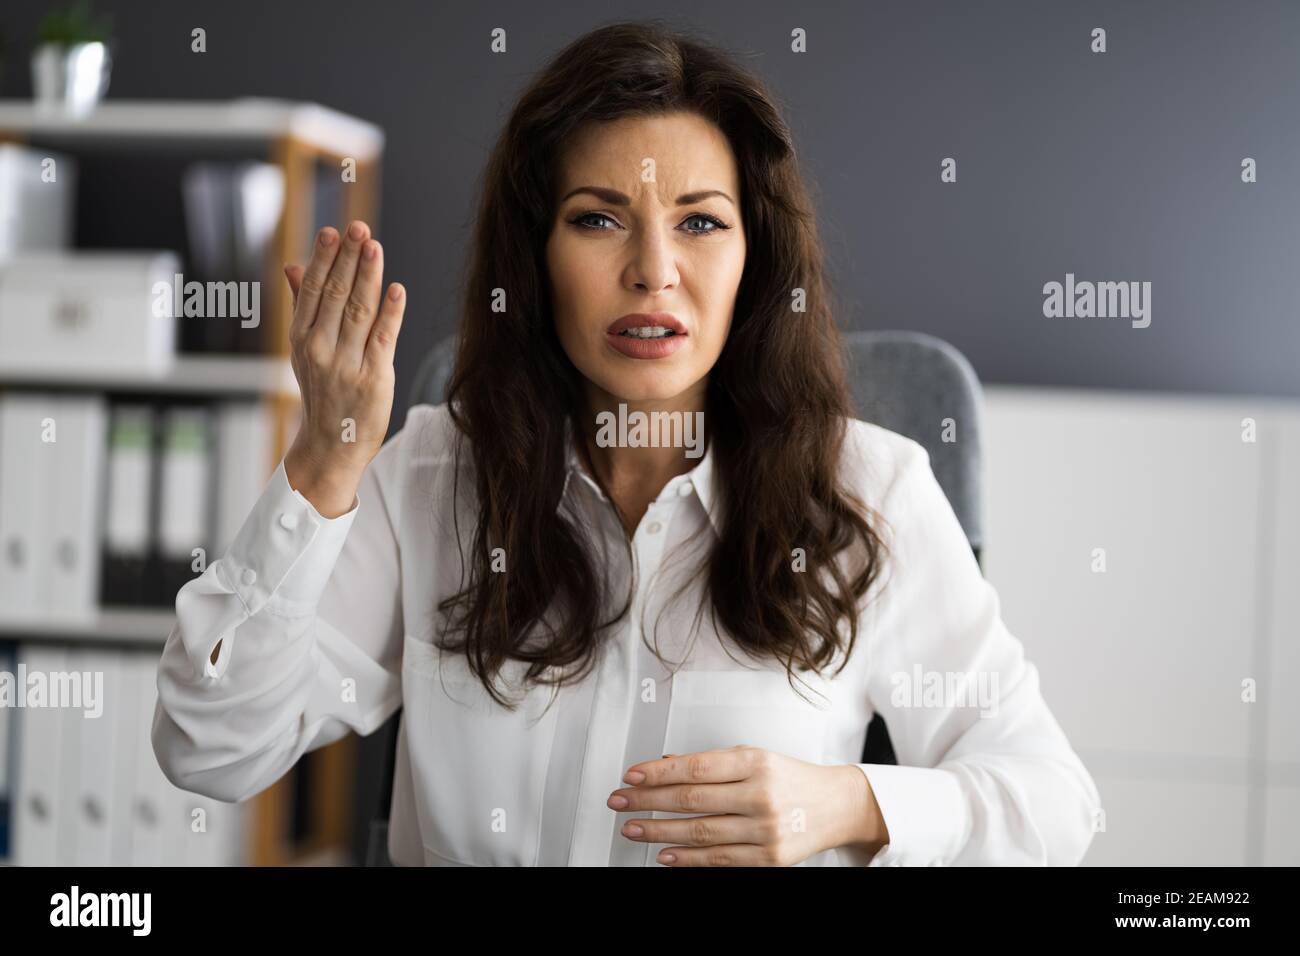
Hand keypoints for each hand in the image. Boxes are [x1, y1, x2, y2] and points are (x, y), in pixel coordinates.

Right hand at [282, 220, 405, 516]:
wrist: (331, 445)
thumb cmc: (323, 393)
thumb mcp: (304, 350)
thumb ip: (303, 306)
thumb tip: (295, 266)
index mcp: (301, 339)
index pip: (313, 290)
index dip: (324, 259)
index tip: (333, 232)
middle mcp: (320, 349)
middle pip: (335, 294)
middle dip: (348, 258)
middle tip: (359, 228)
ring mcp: (346, 364)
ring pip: (358, 311)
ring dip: (368, 276)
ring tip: (375, 247)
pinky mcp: (373, 378)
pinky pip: (383, 339)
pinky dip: (391, 313)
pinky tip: (397, 289)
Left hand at [608, 745, 887, 865]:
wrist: (837, 805)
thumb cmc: (791, 778)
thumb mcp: (754, 758)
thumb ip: (711, 763)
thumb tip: (664, 766)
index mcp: (755, 762)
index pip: (695, 767)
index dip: (658, 773)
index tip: (631, 775)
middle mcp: (760, 794)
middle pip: (691, 800)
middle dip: (647, 801)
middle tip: (619, 801)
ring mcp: (765, 829)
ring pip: (700, 833)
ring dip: (659, 832)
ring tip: (632, 828)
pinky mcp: (769, 859)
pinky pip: (719, 860)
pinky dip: (687, 859)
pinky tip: (664, 854)